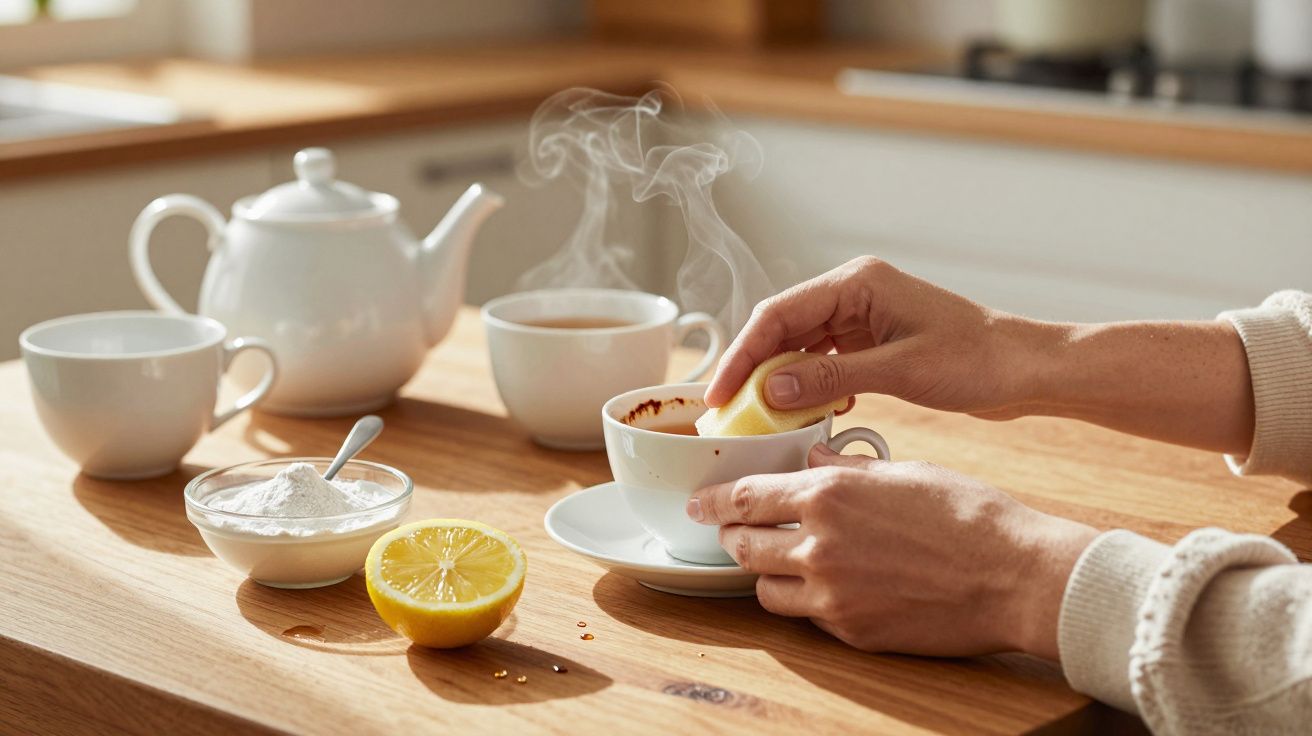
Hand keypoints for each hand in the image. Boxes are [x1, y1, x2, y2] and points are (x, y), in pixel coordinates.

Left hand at [687, 445, 1097, 658]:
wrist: (1013, 576)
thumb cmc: (968, 515)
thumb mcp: (903, 471)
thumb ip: (845, 469)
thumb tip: (812, 461)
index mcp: (828, 497)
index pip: (746, 498)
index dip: (715, 500)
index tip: (700, 502)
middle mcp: (819, 548)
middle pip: (743, 547)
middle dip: (732, 538)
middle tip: (734, 533)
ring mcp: (833, 596)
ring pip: (766, 590)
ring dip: (766, 574)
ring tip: (783, 563)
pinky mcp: (852, 632)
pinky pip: (808, 617)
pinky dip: (808, 601)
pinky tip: (829, 586)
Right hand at [704, 256, 1053, 419]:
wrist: (1027, 368)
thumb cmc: (978, 360)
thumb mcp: (900, 371)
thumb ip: (831, 377)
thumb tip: (771, 391)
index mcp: (857, 284)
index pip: (777, 315)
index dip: (742, 356)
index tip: (719, 394)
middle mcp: (854, 293)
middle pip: (781, 328)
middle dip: (753, 370)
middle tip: (729, 411)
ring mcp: (863, 316)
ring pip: (800, 347)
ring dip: (781, 381)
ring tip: (761, 418)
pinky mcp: (873, 341)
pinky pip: (824, 361)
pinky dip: (811, 387)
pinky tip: (811, 413)